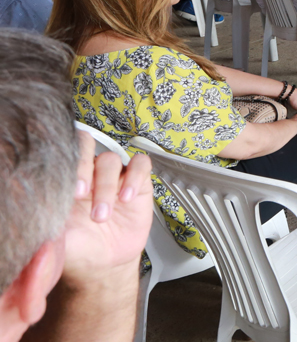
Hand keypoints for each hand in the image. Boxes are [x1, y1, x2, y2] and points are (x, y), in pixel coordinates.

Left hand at [61, 133, 153, 283]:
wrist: (106, 264)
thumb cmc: (79, 248)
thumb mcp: (58, 237)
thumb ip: (49, 220)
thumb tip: (40, 207)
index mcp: (67, 180)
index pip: (65, 152)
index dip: (68, 164)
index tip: (69, 192)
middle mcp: (90, 173)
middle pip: (88, 148)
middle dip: (84, 168)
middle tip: (82, 195)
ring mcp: (114, 175)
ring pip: (111, 160)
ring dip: (106, 185)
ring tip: (103, 215)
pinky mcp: (138, 182)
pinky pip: (141, 164)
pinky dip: (134, 177)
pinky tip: (126, 198)